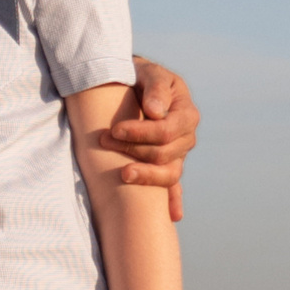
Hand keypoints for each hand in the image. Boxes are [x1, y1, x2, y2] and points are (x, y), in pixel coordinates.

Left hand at [103, 57, 199, 223]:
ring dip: (145, 176)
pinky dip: (173, 202)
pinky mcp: (166, 166)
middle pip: (164, 154)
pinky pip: (173, 188)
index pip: (166, 132)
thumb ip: (155, 88)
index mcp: (186, 114)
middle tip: (103, 139)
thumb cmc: (141, 76)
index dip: (140, 133)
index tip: (114, 129)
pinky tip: (173, 216)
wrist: (134, 86)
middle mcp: (186, 137)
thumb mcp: (148, 73)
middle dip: (133, 149)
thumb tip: (154, 112)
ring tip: (122, 175)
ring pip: (168, 174)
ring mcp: (178, 155)